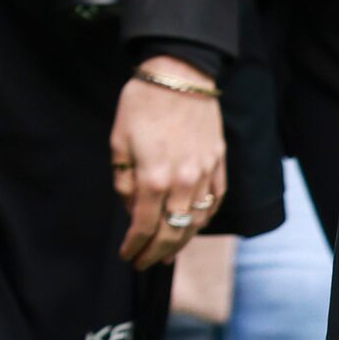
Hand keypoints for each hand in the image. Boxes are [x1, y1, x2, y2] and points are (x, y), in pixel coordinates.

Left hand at [111, 56, 225, 269]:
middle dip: (156, 253)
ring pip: (196, 222)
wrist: (180, 76)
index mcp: (153, 178)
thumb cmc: (142, 104)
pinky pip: (214, 203)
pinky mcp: (220, 165)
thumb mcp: (118, 140)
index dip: (134, 246)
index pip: (143, 226)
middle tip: (145, 263)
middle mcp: (182, 183)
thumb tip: (131, 207)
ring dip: (181, 242)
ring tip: (167, 252)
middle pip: (172, 233)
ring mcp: (205, 175)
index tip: (128, 256)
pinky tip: (192, 226)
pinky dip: (203, 220)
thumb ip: (123, 179)